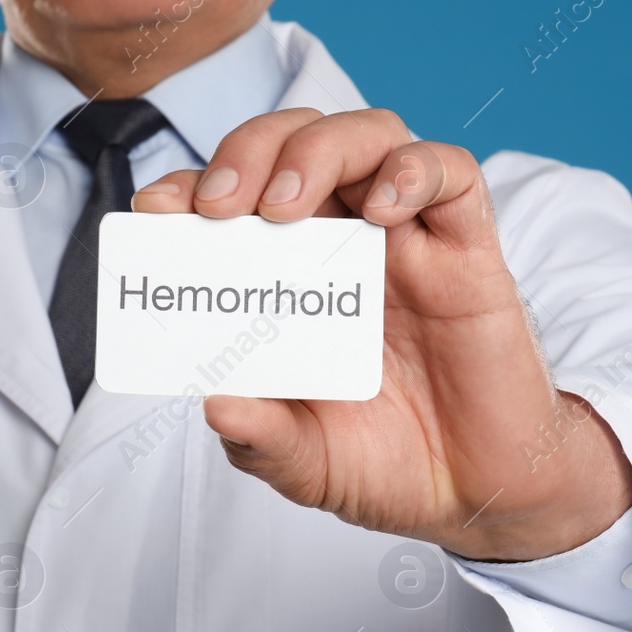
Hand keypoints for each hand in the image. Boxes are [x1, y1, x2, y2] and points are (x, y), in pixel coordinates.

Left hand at [131, 107, 631, 560]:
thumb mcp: (304, 463)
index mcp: (290, 276)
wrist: (475, 494)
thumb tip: (215, 405)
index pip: (236, 196)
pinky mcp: (469, 253)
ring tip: (281, 205)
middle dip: (246, 152)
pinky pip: (453, 177)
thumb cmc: (386, 463)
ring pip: (369, 137)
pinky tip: (382, 208)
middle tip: (217, 205)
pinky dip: (413, 171)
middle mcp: (345, 242)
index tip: (156, 209)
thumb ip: (261, 439)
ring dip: (317, 150)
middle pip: (296, 142)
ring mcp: (408, 241)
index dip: (191, 186)